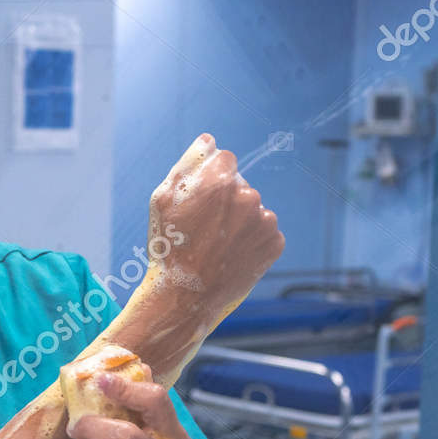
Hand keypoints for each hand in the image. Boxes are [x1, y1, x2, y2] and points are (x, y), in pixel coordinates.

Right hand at [147, 134, 285, 314]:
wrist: (186, 297)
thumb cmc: (168, 246)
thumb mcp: (163, 199)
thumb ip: (189, 163)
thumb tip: (210, 141)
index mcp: (220, 178)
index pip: (225, 160)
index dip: (210, 181)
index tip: (200, 203)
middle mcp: (247, 195)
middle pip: (240, 185)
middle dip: (226, 201)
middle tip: (205, 230)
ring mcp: (264, 220)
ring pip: (253, 210)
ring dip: (240, 222)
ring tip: (218, 246)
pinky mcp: (275, 243)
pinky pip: (265, 233)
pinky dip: (252, 242)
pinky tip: (232, 256)